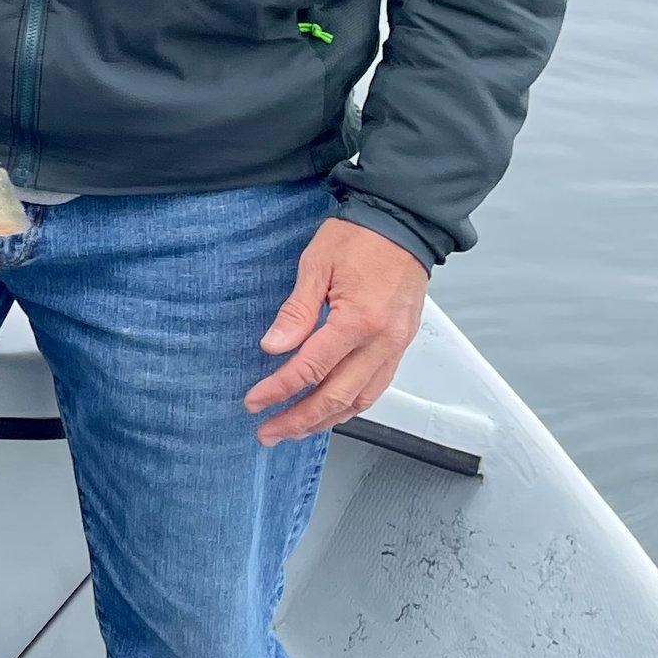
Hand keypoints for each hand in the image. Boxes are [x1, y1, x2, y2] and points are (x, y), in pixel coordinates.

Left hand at [245, 217, 429, 444]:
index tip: (254, 402)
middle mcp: (382, 342)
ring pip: (360, 402)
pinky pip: (376, 388)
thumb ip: (295, 312)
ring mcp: (396, 348)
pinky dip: (351, 407)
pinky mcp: (401, 346)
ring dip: (324, 421)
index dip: (278, 389)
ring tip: (293, 430)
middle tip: (268, 432)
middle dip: (298, 420)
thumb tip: (272, 347)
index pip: (310, 369)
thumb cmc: (359, 238)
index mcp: (358, 321)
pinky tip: (330, 412)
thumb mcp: (316, 265)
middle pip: (336, 398)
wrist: (404, 224)